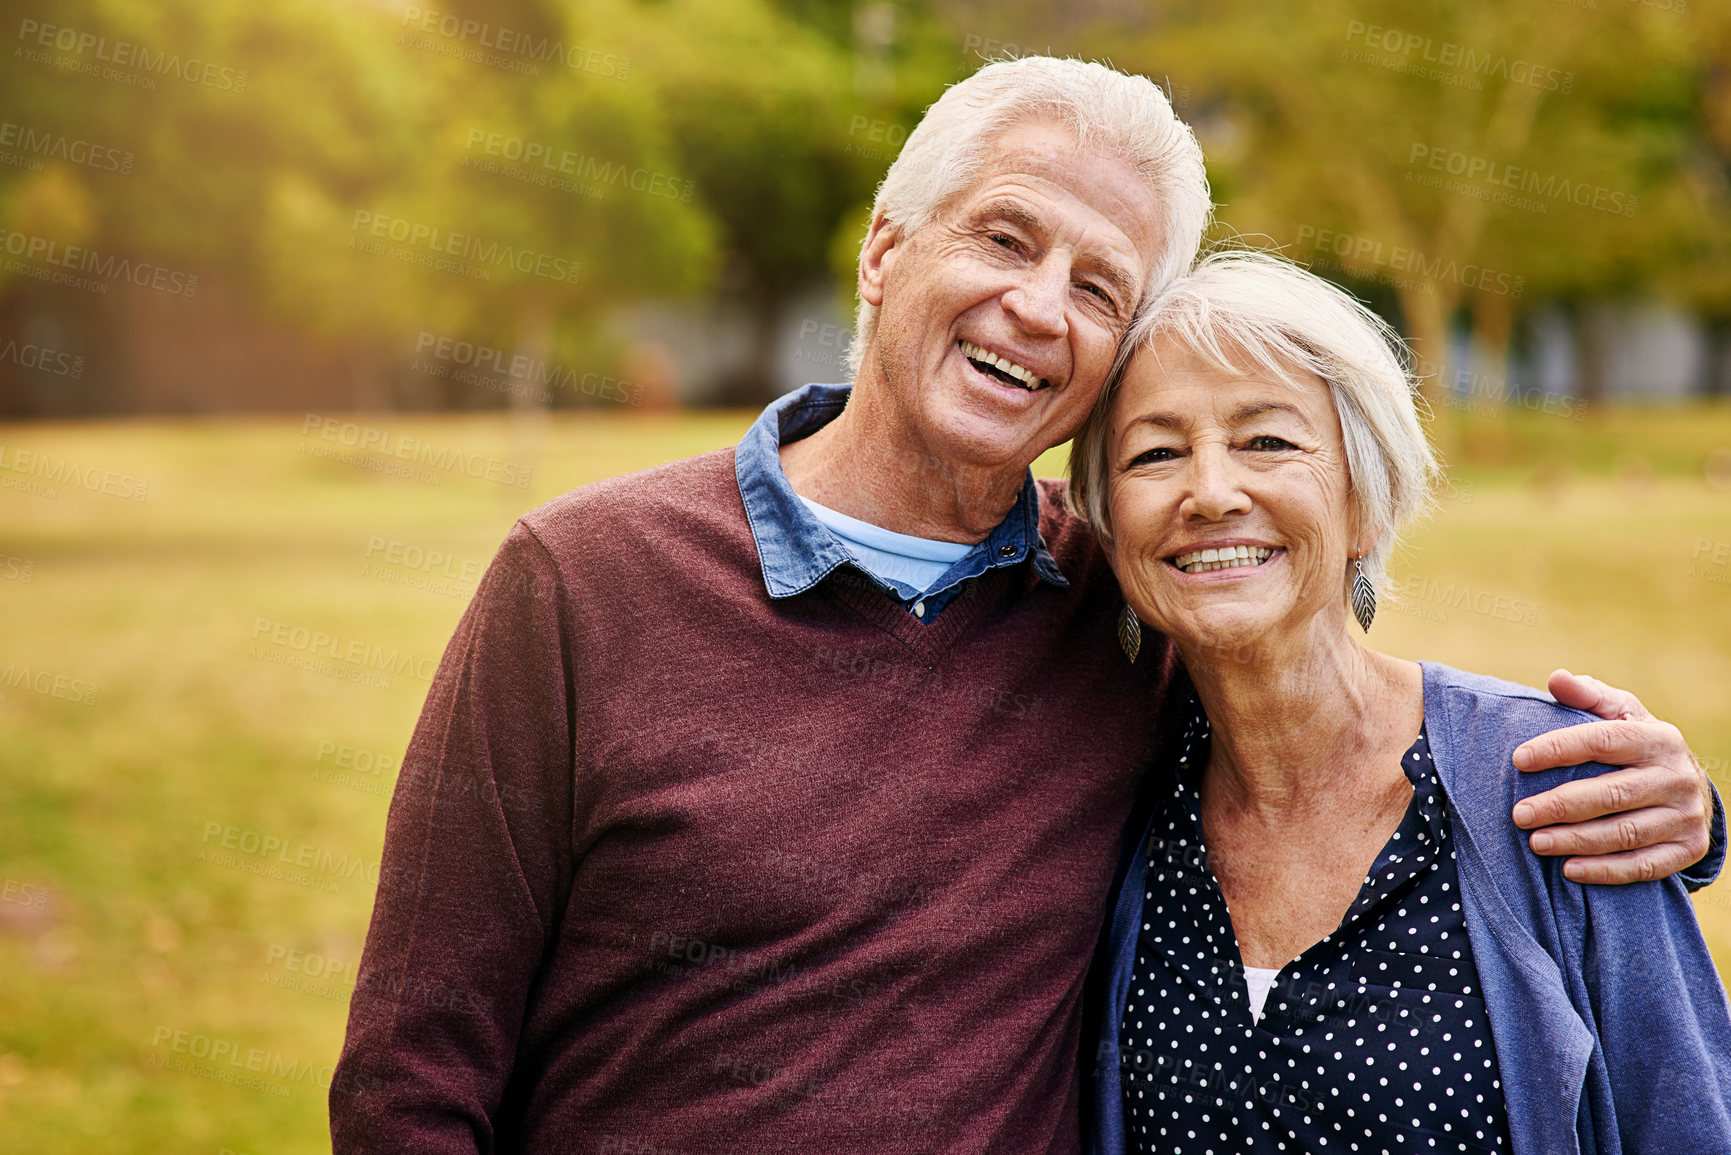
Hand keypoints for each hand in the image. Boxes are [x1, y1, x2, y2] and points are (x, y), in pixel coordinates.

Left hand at [1509, 670, 1713, 883]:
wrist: (1688, 786)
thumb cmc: (1636, 745)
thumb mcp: (1620, 714)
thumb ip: (1589, 696)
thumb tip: (1557, 679)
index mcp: (1658, 738)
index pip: (1603, 740)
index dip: (1559, 749)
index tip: (1518, 759)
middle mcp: (1677, 777)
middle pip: (1612, 793)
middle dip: (1560, 805)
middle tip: (1519, 814)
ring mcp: (1686, 815)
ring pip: (1625, 833)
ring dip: (1576, 841)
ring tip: (1536, 842)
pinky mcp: (1689, 849)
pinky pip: (1644, 865)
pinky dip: (1606, 871)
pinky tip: (1569, 870)